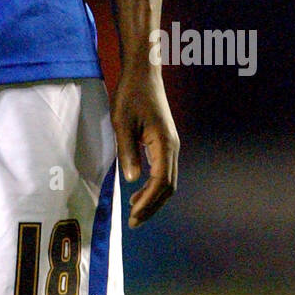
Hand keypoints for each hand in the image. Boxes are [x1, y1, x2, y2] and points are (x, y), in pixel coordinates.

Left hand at [110, 67, 178, 227]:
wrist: (143, 73)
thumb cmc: (130, 94)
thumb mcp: (122, 123)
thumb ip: (127, 151)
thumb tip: (131, 180)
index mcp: (164, 144)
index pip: (161, 182)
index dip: (148, 202)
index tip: (133, 216)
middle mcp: (172, 147)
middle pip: (168, 186)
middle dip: (152, 206)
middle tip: (133, 221)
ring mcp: (170, 144)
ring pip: (168, 180)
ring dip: (153, 197)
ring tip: (135, 210)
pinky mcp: (165, 141)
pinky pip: (164, 170)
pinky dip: (154, 185)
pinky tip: (139, 189)